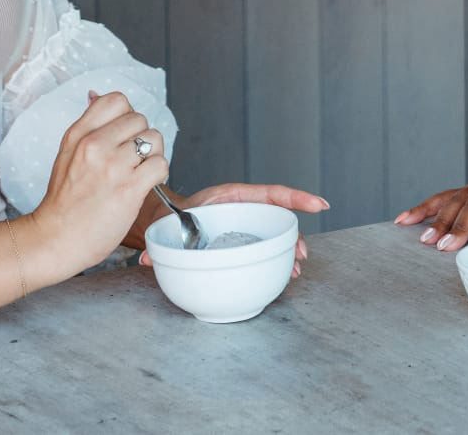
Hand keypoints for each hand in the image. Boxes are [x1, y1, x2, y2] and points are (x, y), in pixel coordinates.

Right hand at [25, 91, 168, 284]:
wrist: (56, 240)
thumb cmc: (64, 201)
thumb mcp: (67, 153)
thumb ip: (87, 126)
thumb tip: (96, 94)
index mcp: (79, 134)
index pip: (116, 100)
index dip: (126, 116)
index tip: (122, 134)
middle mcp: (95, 145)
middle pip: (140, 119)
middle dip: (140, 138)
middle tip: (130, 160)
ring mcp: (113, 166)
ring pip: (154, 139)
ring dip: (151, 156)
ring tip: (137, 172)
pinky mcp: (129, 189)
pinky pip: (160, 164)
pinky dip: (158, 174)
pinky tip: (144, 184)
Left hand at [136, 182, 327, 276]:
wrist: (166, 220)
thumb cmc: (171, 217)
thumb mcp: (169, 223)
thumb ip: (161, 240)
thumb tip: (148, 258)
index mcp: (230, 197)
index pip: (270, 193)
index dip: (297, 198)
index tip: (319, 204)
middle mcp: (243, 207)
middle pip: (278, 217)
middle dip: (295, 234)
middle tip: (303, 255)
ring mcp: (245, 222)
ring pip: (274, 233)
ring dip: (289, 249)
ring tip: (296, 269)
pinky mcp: (244, 237)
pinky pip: (265, 245)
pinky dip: (277, 258)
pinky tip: (285, 273)